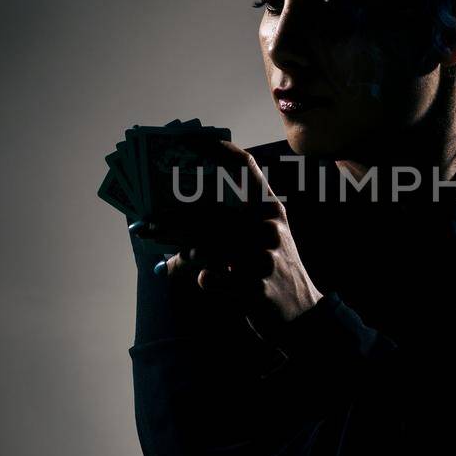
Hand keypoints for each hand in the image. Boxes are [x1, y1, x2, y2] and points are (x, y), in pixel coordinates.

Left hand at [131, 141, 323, 341]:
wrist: (304, 316)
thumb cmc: (274, 272)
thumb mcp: (266, 239)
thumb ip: (236, 222)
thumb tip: (183, 215)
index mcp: (271, 211)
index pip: (247, 170)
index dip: (222, 152)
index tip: (195, 140)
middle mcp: (269, 227)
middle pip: (212, 211)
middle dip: (178, 218)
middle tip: (150, 222)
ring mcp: (264, 256)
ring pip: (207, 246)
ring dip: (187, 251)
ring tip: (179, 254)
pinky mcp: (255, 286)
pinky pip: (212, 278)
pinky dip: (206, 280)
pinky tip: (208, 280)